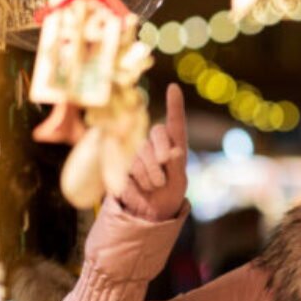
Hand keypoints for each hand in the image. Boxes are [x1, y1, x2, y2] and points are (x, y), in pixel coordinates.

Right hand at [117, 83, 188, 221]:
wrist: (148, 212)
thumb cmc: (169, 195)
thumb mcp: (178, 183)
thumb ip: (177, 166)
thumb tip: (175, 151)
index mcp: (174, 146)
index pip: (175, 123)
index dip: (174, 105)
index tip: (173, 87)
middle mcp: (155, 144)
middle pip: (156, 133)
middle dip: (160, 153)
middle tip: (163, 178)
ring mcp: (137, 152)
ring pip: (141, 151)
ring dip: (149, 173)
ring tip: (154, 186)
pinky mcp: (121, 163)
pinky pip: (127, 165)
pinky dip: (136, 179)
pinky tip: (140, 188)